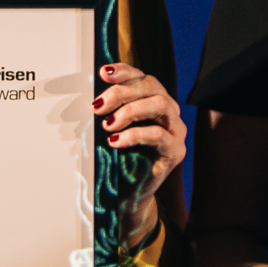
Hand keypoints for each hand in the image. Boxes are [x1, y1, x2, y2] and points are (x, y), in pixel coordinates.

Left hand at [94, 65, 186, 248]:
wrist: (129, 194)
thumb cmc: (119, 159)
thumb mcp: (111, 130)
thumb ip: (108, 111)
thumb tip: (91, 96)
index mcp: (154, 101)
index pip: (142, 77)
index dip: (124, 71)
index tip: (102, 73)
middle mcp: (169, 112)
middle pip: (152, 86)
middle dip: (122, 92)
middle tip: (98, 106)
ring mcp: (176, 131)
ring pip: (160, 104)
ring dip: (130, 110)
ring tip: (107, 124)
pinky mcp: (175, 151)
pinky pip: (158, 135)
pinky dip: (134, 135)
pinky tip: (115, 142)